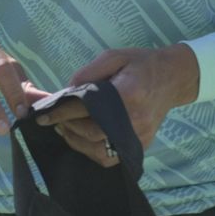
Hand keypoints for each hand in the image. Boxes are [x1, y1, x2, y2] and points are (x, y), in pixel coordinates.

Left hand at [35, 44, 200, 166]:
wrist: (173, 77)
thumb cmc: (141, 64)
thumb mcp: (114, 57)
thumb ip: (88, 73)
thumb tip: (64, 92)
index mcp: (127, 94)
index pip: (86, 107)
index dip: (61, 112)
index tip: (41, 115)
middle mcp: (134, 119)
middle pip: (91, 132)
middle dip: (66, 127)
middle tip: (51, 120)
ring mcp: (139, 135)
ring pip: (99, 151)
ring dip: (76, 142)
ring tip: (64, 129)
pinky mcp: (140, 145)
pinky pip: (111, 158)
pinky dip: (92, 152)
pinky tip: (82, 139)